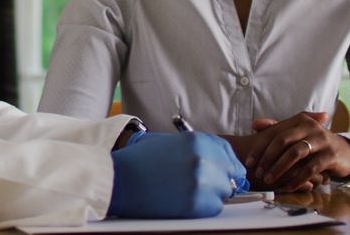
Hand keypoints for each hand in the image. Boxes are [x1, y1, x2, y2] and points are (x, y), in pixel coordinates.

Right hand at [109, 132, 246, 218]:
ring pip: (225, 192)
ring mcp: (201, 181)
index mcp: (198, 141)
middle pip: (230, 174)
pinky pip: (214, 208)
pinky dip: (204, 207)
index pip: (229, 154)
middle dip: (220, 180)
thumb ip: (199, 148)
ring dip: (212, 194)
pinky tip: (185, 201)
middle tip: (202, 185)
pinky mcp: (196, 203)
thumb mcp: (171, 142)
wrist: (119, 179)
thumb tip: (221, 163)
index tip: (225, 172)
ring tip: (188, 192)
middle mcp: (203, 159)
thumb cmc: (140, 160)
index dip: (227, 165)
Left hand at [249, 118, 324, 191]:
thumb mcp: (297, 135)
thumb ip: (277, 129)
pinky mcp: (331, 155)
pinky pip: (310, 168)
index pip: (274, 132)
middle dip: (268, 158)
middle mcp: (311, 127)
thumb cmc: (314, 144)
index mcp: (299, 120)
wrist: (345, 152)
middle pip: (283, 140)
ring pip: (295, 153)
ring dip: (279, 168)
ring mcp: (322, 140)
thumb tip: (254, 124)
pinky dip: (297, 179)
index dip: (260, 147)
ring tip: (269, 180)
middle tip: (258, 173)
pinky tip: (287, 187)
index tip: (249, 162)